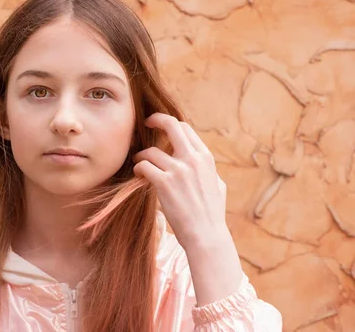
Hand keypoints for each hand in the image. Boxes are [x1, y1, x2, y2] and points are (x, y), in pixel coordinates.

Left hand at [132, 113, 227, 250]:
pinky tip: (139, 175)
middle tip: (146, 124)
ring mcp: (178, 170)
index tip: (160, 126)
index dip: (170, 123)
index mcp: (205, 157)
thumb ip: (205, 168)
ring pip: (150, 151)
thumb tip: (196, 158)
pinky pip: (144, 166)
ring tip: (140, 164)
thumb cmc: (211, 213)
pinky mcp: (164, 183)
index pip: (185, 128)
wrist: (206, 235)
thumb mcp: (217, 184)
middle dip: (156, 120)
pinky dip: (138, 168)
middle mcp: (192, 159)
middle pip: (171, 125)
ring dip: (142, 156)